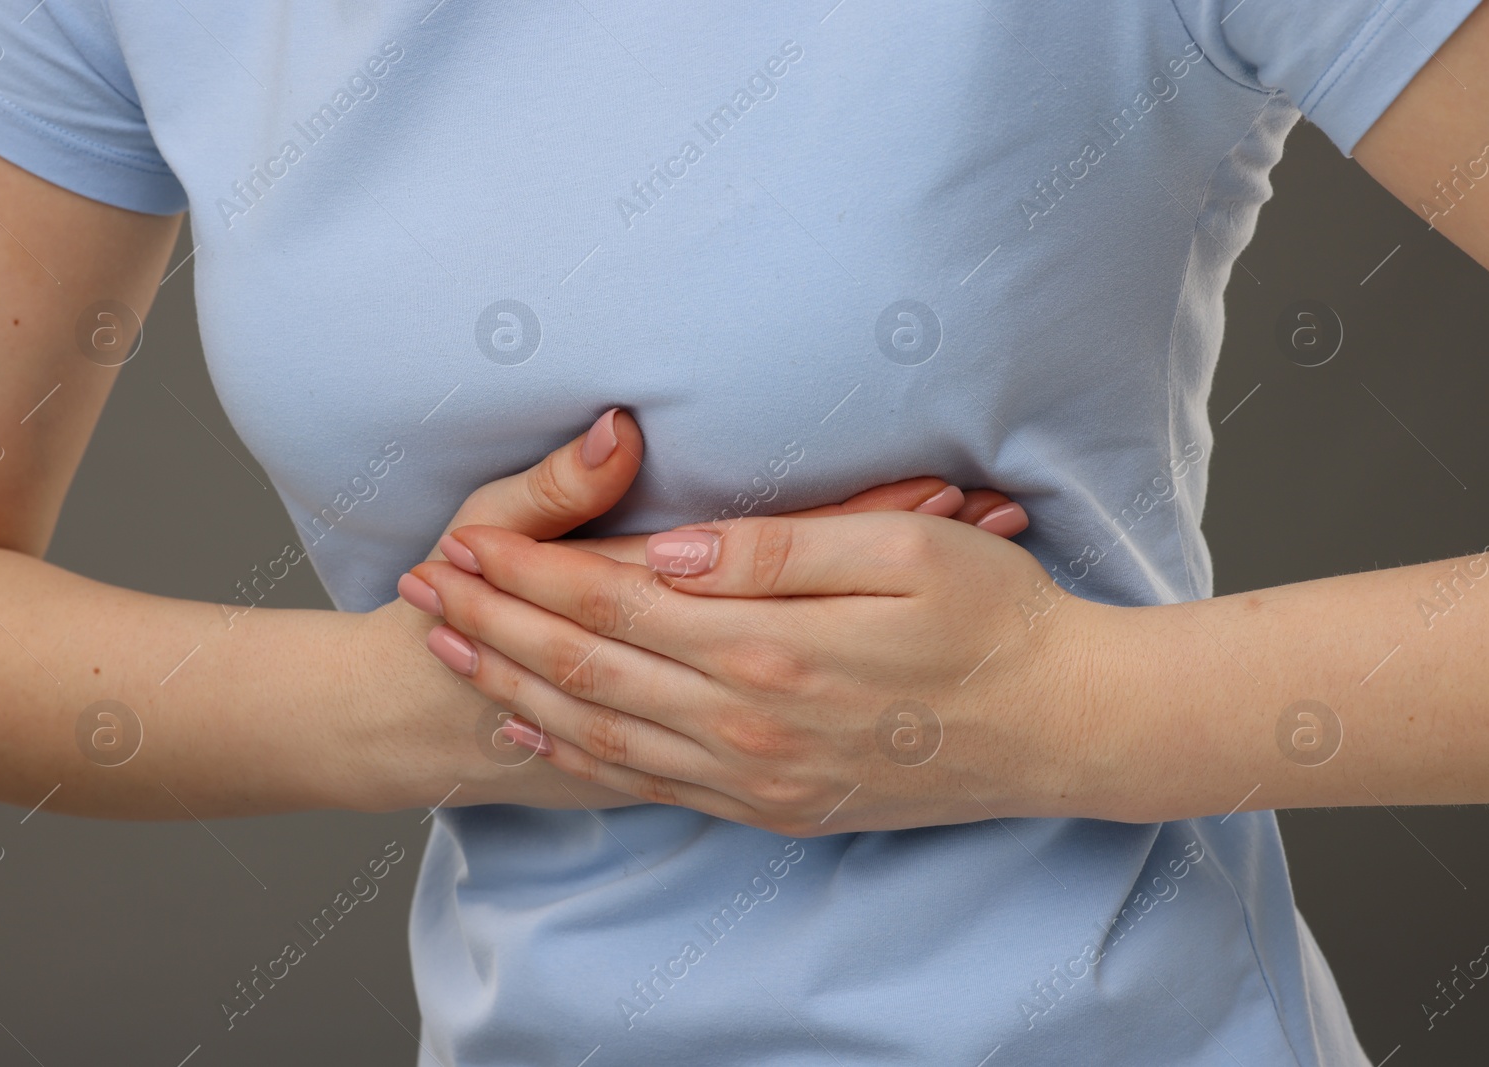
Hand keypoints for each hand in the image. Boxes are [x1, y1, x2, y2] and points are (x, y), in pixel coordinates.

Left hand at [381, 407, 1029, 815]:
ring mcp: (758, 777)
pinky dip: (580, 757)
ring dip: (517, 689)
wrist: (1065, 730)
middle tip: (423, 593)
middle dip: (496, 626)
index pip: (615, 602)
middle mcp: (746, 725)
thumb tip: (673, 550)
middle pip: (587, 669)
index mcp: (769, 649)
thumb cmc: (998, 622)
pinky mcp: (775, 806)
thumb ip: (778, 551)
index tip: (464, 541)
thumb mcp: (904, 551)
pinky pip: (650, 785)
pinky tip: (539, 735)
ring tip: (451, 654)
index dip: (531, 571)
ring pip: (602, 733)